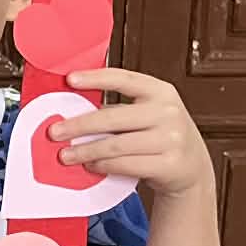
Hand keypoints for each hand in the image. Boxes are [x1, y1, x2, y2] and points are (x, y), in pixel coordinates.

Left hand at [51, 68, 213, 199]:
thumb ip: (118, 108)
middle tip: (54, 132)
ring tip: (66, 155)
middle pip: (112, 117)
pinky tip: (90, 165)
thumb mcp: (148, 113)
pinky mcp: (170, 164)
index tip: (69, 80)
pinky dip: (103, 165)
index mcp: (160, 91)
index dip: (95, 78)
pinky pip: (126, 164)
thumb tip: (71, 111)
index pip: (124, 78)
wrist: (192, 168)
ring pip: (116, 145)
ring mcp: (172, 139)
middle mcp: (168, 112)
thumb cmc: (160, 135)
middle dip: (78, 125)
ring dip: (85, 151)